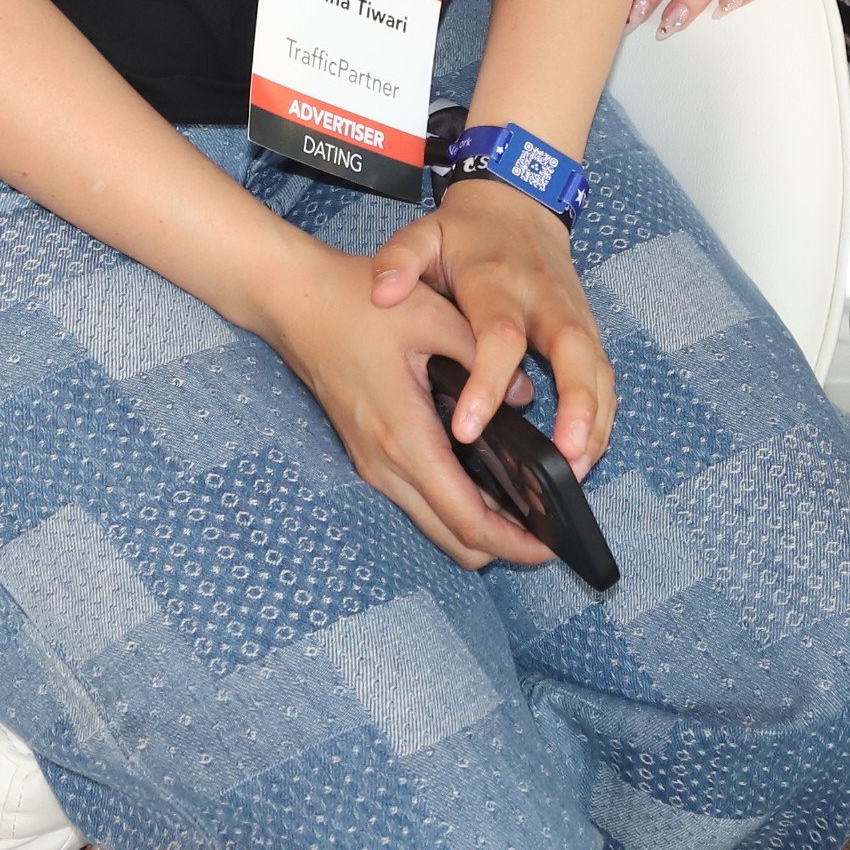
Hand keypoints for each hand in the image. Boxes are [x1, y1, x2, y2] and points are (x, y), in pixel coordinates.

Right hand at [247, 234, 545, 571]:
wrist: (295, 303)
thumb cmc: (358, 305)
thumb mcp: (432, 315)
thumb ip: (485, 357)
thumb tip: (527, 396)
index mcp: (405, 437)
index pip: (466, 518)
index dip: (515, 542)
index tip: (554, 546)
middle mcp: (386, 465)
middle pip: (454, 539)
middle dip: (505, 545)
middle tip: (553, 531)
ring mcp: (373, 465)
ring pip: (436, 525)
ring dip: (481, 526)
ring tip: (530, 507)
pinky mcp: (370, 455)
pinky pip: (420, 501)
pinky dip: (457, 505)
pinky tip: (489, 480)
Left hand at [373, 180, 616, 471]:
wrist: (516, 206)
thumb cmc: (464, 234)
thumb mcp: (424, 234)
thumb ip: (400, 259)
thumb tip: (381, 292)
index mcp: (498, 283)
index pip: (499, 336)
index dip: (488, 381)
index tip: (468, 429)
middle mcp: (545, 301)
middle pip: (572, 352)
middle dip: (575, 404)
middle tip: (565, 457)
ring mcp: (574, 316)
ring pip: (597, 369)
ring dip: (595, 420)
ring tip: (577, 472)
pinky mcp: (588, 330)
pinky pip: (603, 376)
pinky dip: (602, 416)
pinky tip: (586, 455)